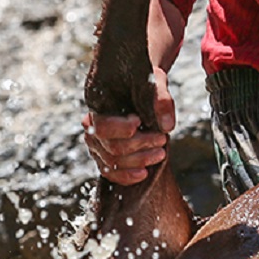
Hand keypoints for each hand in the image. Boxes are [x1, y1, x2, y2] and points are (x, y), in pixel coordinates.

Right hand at [82, 67, 175, 184]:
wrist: (140, 89)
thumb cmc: (145, 83)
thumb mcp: (155, 82)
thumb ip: (161, 99)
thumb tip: (167, 126)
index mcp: (98, 108)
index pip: (103, 126)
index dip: (122, 128)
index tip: (140, 122)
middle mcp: (91, 129)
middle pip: (113, 147)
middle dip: (141, 145)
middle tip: (162, 139)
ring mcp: (96, 145)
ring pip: (113, 162)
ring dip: (140, 160)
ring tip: (161, 153)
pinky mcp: (104, 158)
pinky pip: (110, 173)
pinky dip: (126, 176)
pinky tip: (144, 173)